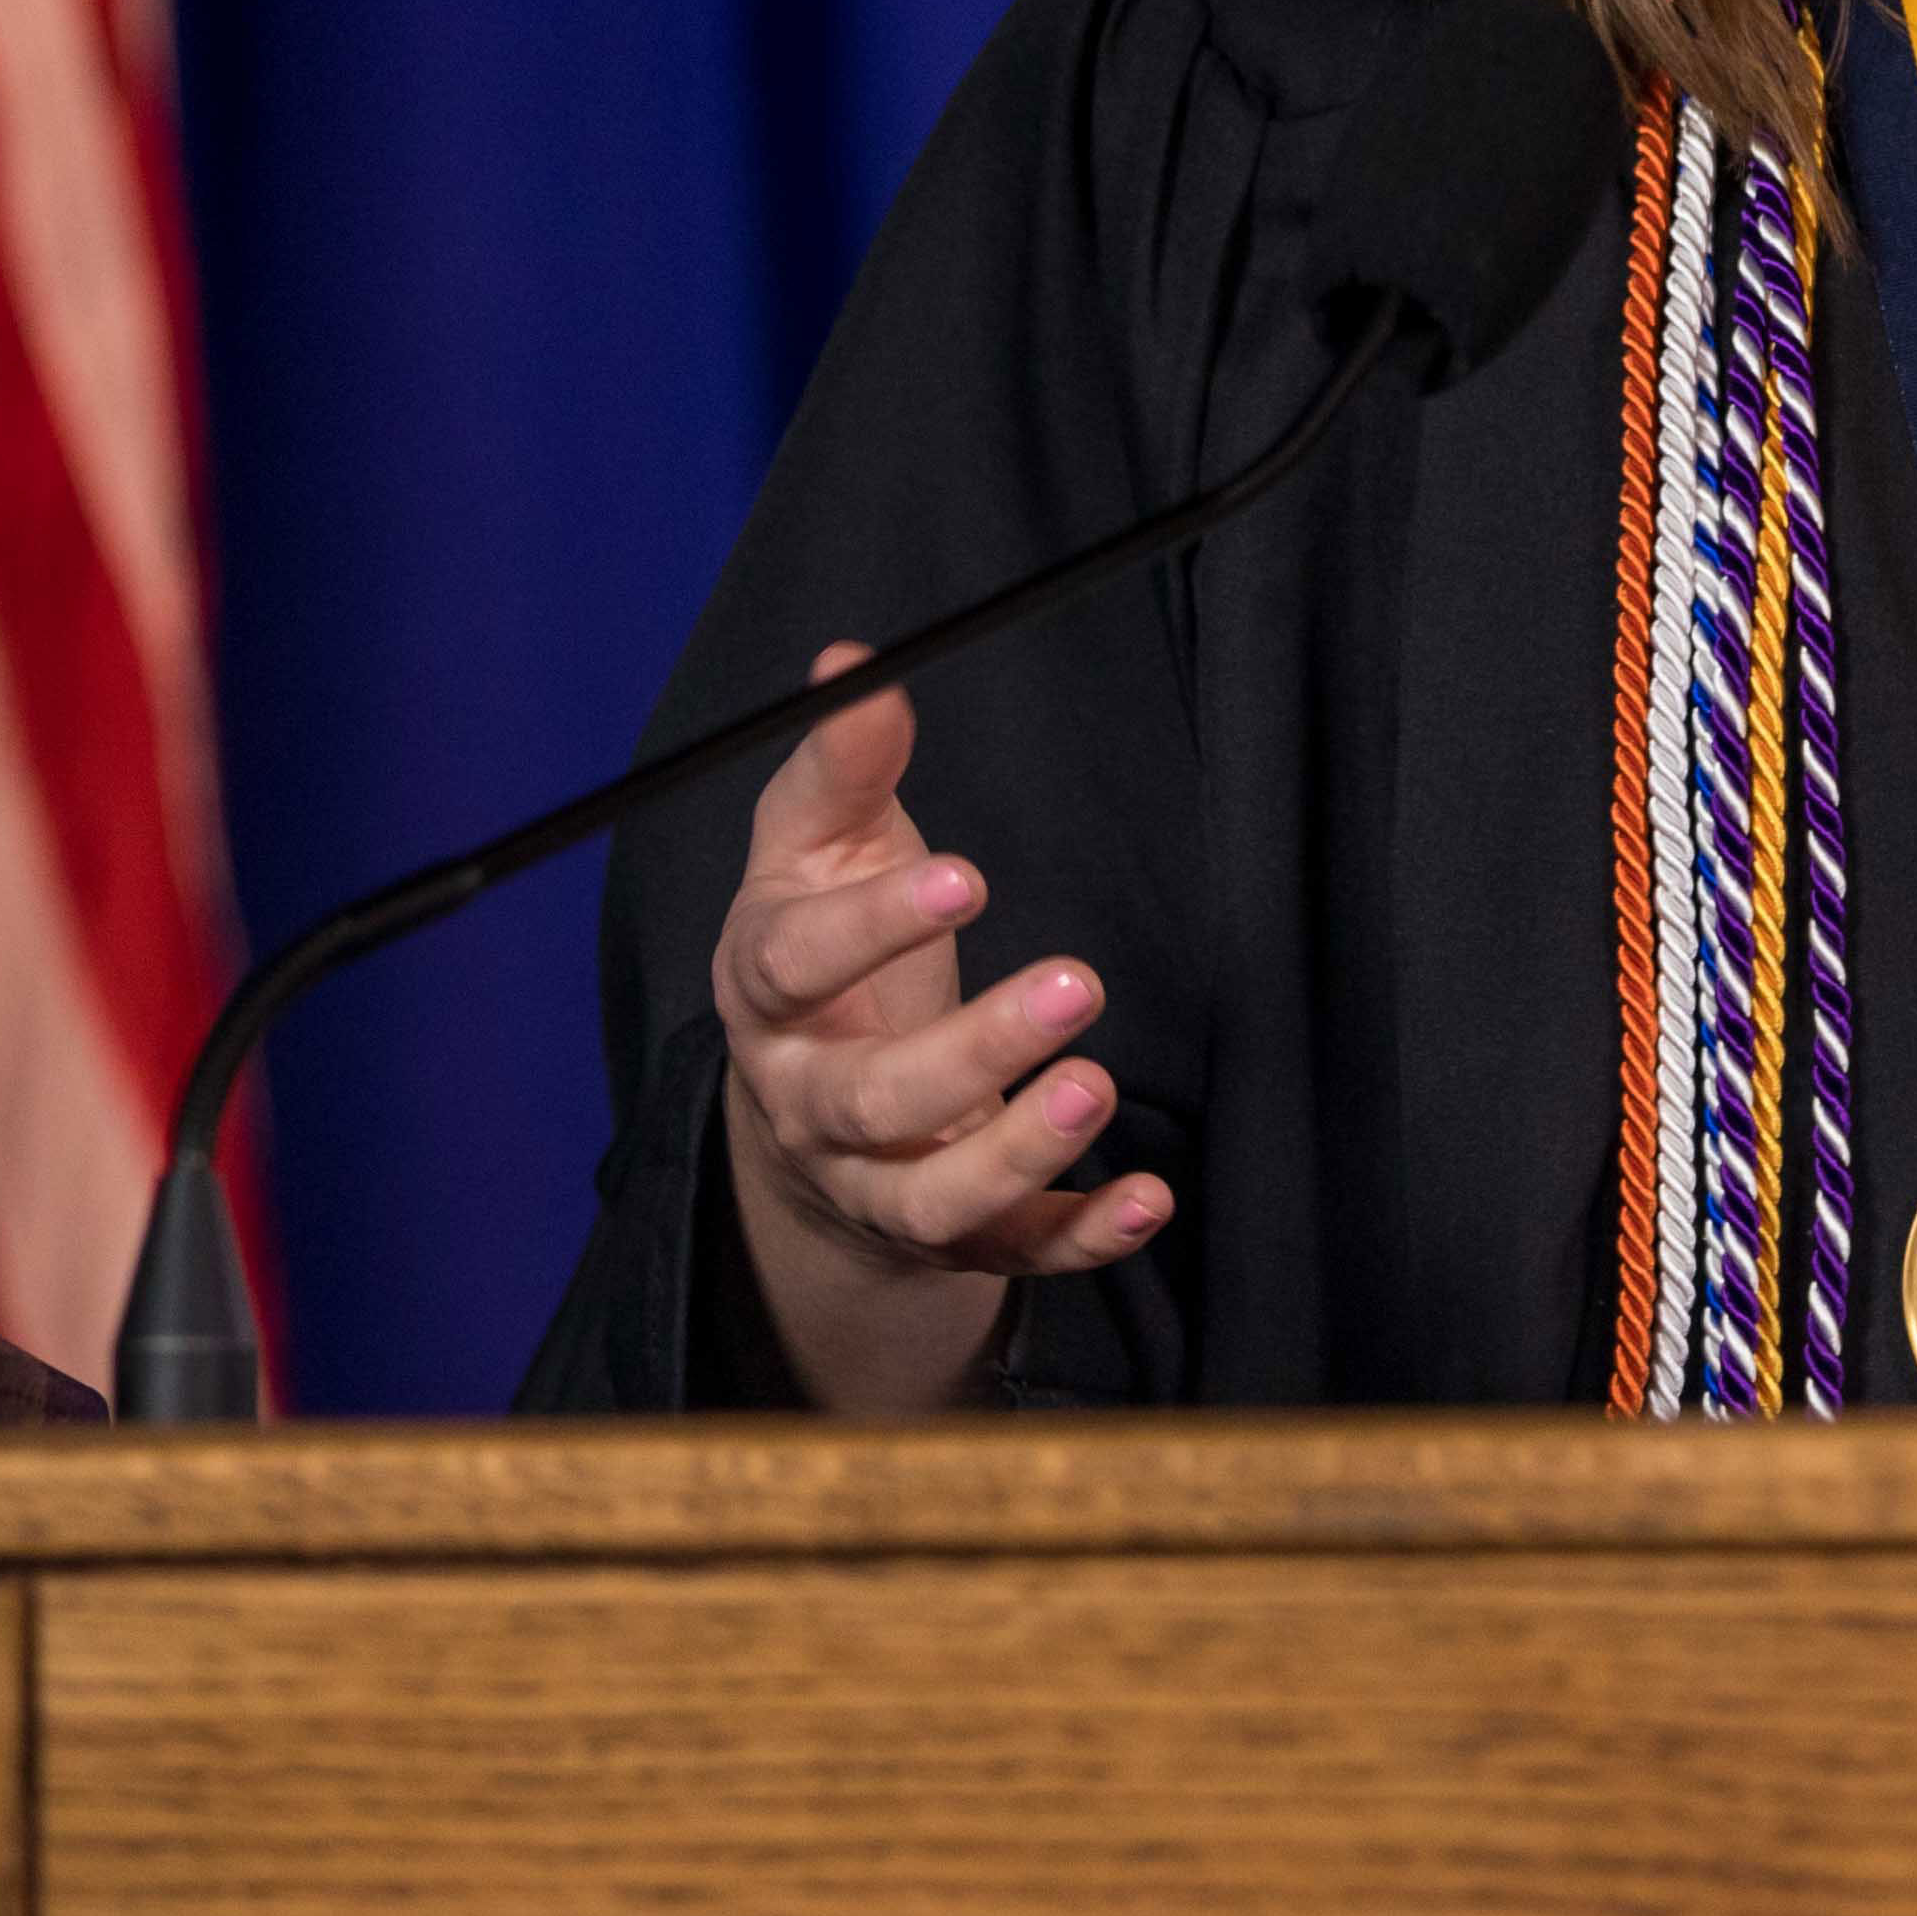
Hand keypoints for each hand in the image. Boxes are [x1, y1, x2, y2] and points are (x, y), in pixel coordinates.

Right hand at [710, 642, 1169, 1411]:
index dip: (871, 929)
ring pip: (933, 1198)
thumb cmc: (821, 946)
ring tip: (1099, 1084)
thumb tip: (855, 659)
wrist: (803, 1109)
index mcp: (766, 994)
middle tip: (1076, 981)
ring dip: (1018, 1151)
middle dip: (972, 1050)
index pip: (794, 967)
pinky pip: (1011, 1256)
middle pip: (872, 1099)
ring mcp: (876, 1182)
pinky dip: (1078, 1236)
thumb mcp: (816, 847)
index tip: (967, 878)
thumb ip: (843, 763)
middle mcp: (810, 1103)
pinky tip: (1149, 1197)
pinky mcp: (951, 1238)